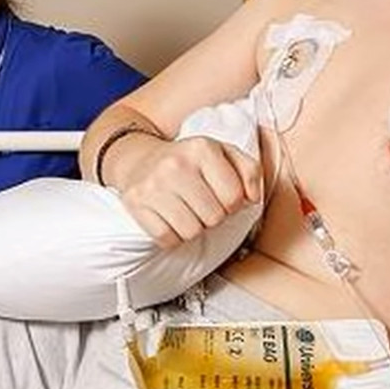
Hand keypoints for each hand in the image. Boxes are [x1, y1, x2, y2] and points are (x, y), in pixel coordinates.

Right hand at [116, 136, 260, 248]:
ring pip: (191, 232)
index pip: (235, 198)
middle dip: (213, 216)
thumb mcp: (224, 154)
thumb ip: (249, 171)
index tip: (221, 196)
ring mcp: (153, 184)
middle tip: (201, 204)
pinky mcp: (136, 203)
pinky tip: (169, 218)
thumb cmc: (190, 162)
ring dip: (193, 228)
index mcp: (203, 148)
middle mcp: (176, 164)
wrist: (139, 159)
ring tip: (186, 211)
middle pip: (214, 217)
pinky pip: (167, 239)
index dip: (233, 204)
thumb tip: (253, 198)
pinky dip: (172, 237)